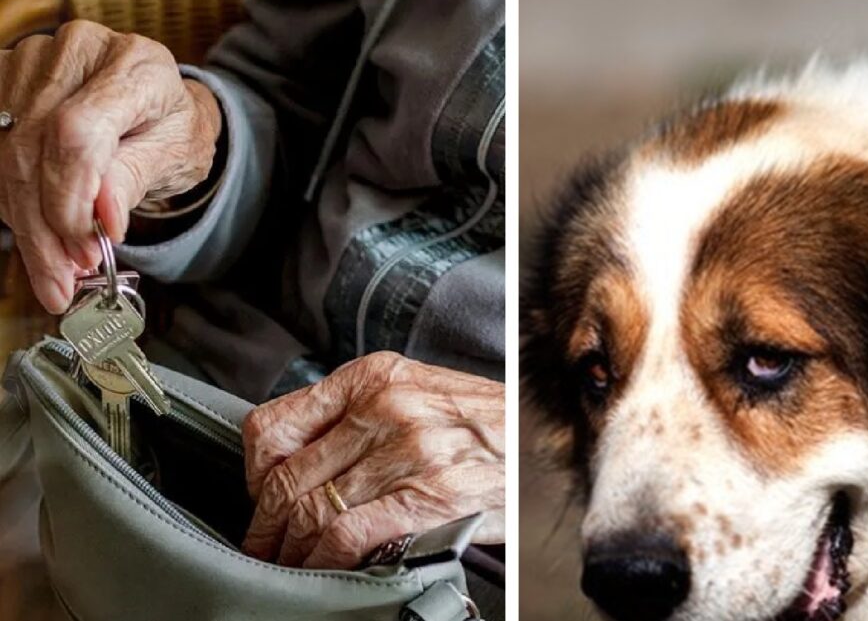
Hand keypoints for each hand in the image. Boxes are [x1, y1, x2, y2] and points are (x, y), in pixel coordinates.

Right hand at [0, 21, 220, 313]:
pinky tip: (37, 236)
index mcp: (135, 66)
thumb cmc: (169, 127)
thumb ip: (136, 178)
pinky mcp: (5, 80)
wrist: (153, 105)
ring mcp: (32, 60)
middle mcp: (77, 51)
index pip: (78, 132)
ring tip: (54, 270)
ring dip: (25, 223)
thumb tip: (105, 218)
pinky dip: (13, 203)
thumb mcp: (174, 155)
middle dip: (47, 225)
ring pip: (6, 154)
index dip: (73, 196)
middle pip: (35, 147)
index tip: (88, 246)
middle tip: (66, 278)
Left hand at [241, 352, 504, 568]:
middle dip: (264, 526)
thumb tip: (298, 458)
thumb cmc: (474, 421)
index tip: (258, 496)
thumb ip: (354, 414)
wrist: (536, 437)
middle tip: (262, 548)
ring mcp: (406, 452)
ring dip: (289, 551)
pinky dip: (323, 561)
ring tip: (287, 565)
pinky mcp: (427, 496)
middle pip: (286, 478)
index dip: (253, 472)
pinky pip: (347, 535)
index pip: (274, 424)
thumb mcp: (411, 393)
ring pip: (311, 511)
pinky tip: (322, 569)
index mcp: (372, 377)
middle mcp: (384, 408)